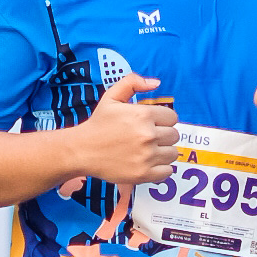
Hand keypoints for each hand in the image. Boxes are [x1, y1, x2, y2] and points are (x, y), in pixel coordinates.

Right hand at [71, 70, 178, 187]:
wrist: (81, 150)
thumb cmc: (98, 124)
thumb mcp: (111, 97)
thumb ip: (132, 82)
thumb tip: (156, 83)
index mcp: (143, 115)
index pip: (172, 117)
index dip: (163, 120)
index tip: (151, 124)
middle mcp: (148, 135)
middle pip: (174, 135)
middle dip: (163, 136)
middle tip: (147, 138)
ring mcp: (147, 156)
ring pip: (173, 153)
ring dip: (163, 152)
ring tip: (148, 151)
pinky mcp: (144, 174)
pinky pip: (168, 171)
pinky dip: (161, 168)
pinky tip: (148, 163)